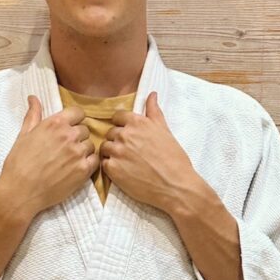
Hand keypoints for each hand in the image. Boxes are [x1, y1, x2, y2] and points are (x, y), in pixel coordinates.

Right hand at [0, 95, 98, 216]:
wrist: (21, 191)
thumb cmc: (18, 163)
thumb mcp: (24, 134)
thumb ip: (33, 115)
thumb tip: (33, 98)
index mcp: (55, 123)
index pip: (78, 112)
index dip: (74, 120)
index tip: (68, 128)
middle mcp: (69, 135)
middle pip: (85, 130)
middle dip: (77, 137)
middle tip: (65, 148)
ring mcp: (78, 153)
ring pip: (90, 145)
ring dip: (83, 151)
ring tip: (69, 160)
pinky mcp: (83, 170)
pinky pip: (95, 161)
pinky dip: (89, 164)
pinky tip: (76, 169)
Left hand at [100, 92, 194, 210]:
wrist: (175, 185)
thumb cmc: (174, 158)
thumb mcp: (165, 130)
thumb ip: (154, 111)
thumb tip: (152, 94)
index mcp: (137, 123)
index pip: (117, 116)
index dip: (122, 125)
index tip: (128, 134)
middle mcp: (125, 135)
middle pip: (110, 133)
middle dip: (118, 140)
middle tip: (130, 152)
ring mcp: (117, 152)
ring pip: (105, 147)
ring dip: (112, 153)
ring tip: (125, 162)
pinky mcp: (113, 169)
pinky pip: (104, 164)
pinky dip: (110, 167)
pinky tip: (123, 172)